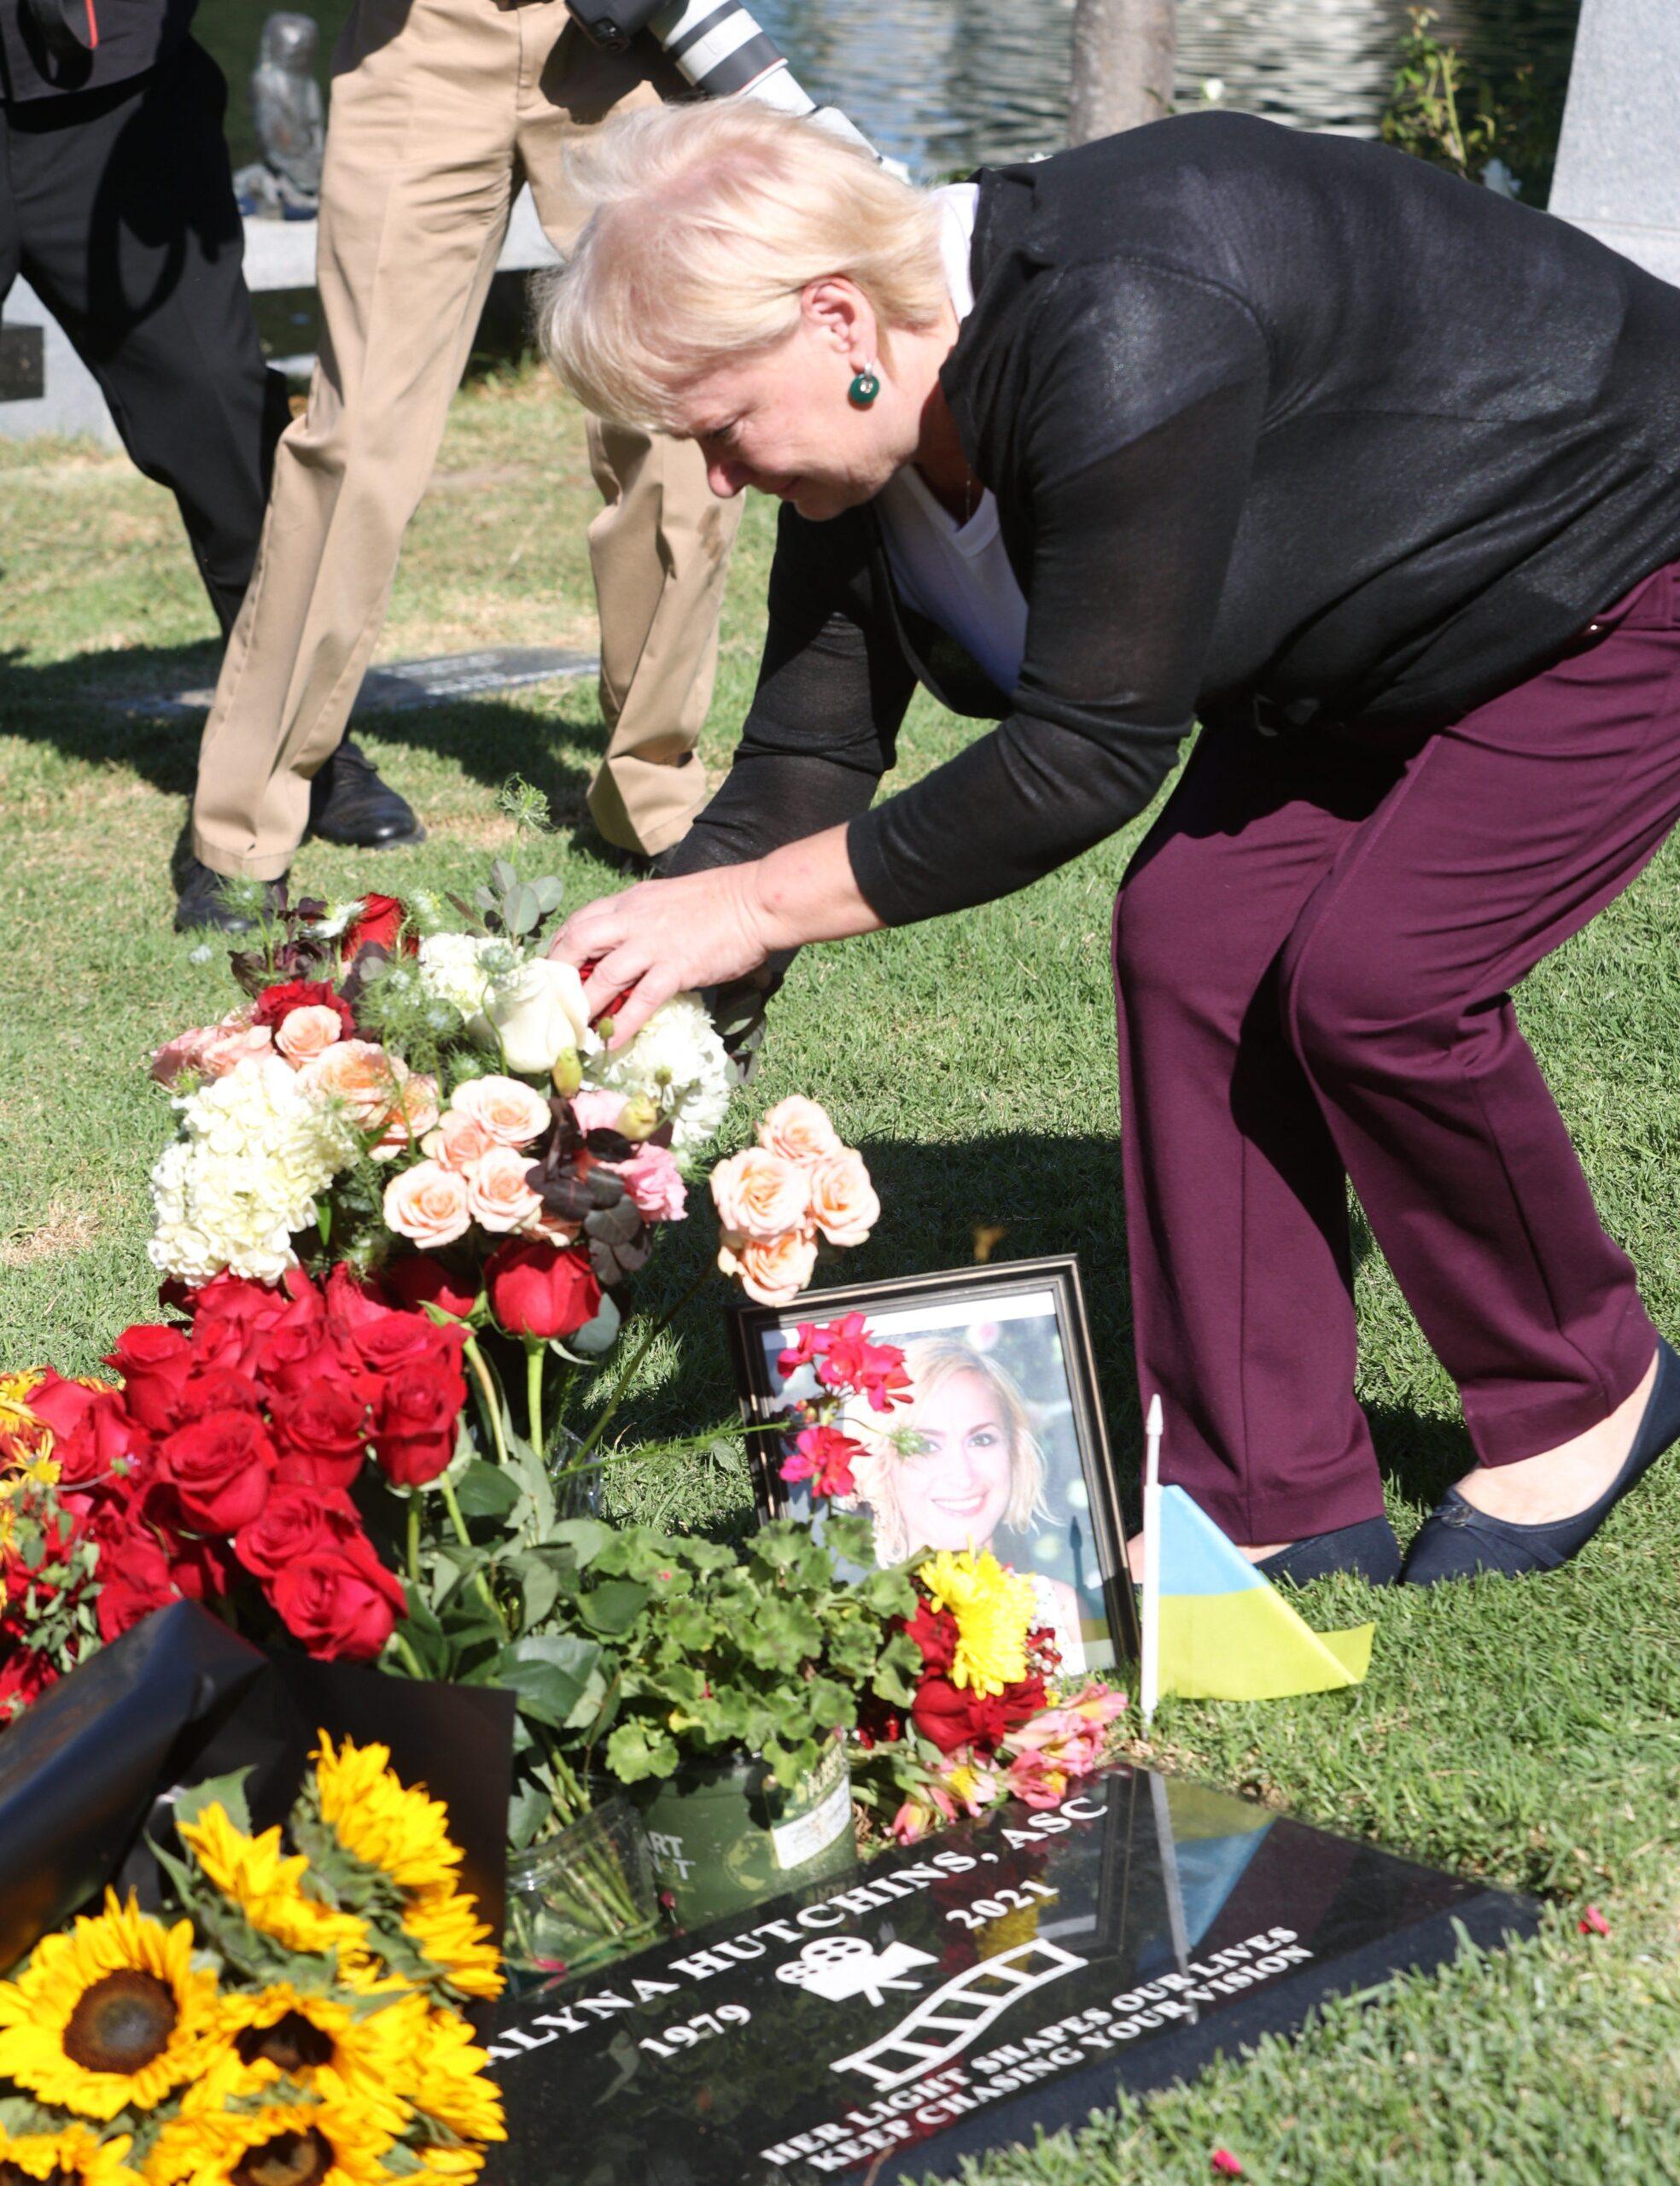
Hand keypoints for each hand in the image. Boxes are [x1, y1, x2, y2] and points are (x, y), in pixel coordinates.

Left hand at [548, 863, 773, 1044]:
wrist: (757, 901)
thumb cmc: (720, 900)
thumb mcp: (667, 899)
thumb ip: (644, 918)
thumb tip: (629, 944)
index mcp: (630, 901)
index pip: (580, 920)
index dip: (560, 946)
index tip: (553, 970)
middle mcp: (634, 919)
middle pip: (577, 942)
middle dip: (558, 974)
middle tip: (550, 1002)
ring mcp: (653, 944)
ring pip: (603, 976)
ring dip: (584, 1006)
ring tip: (573, 1031)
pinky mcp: (676, 968)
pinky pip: (641, 1000)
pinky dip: (622, 1024)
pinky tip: (611, 1042)